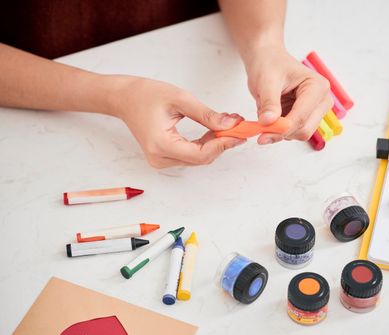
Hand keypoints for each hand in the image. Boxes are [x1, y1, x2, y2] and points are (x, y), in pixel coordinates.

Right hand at [111, 77, 244, 167]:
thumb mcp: (180, 99)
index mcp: (161, 144)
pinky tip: (214, 130)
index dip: (223, 145)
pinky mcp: (164, 158)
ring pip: (198, 158)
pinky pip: (191, 155)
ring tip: (227, 125)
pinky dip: (205, 144)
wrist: (124, 98)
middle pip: (201, 158)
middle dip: (222, 143)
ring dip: (215, 143)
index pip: (201, 154)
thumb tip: (230, 125)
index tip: (239, 133)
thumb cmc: (146, 95)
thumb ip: (207, 115)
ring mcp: (161, 160)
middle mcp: (160, 158)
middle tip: (238, 126)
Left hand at [245, 48, 332, 144]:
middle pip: (304, 130)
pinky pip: (294, 133)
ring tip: (267, 114)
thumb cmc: (270, 64)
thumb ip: (269, 103)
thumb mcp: (266, 81)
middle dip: (281, 132)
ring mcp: (315, 111)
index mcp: (317, 87)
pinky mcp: (307, 118)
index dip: (282, 129)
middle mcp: (321, 100)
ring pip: (299, 134)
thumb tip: (268, 122)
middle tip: (260, 129)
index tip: (262, 135)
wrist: (268, 60)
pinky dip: (280, 131)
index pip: (302, 117)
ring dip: (280, 131)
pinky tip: (272, 117)